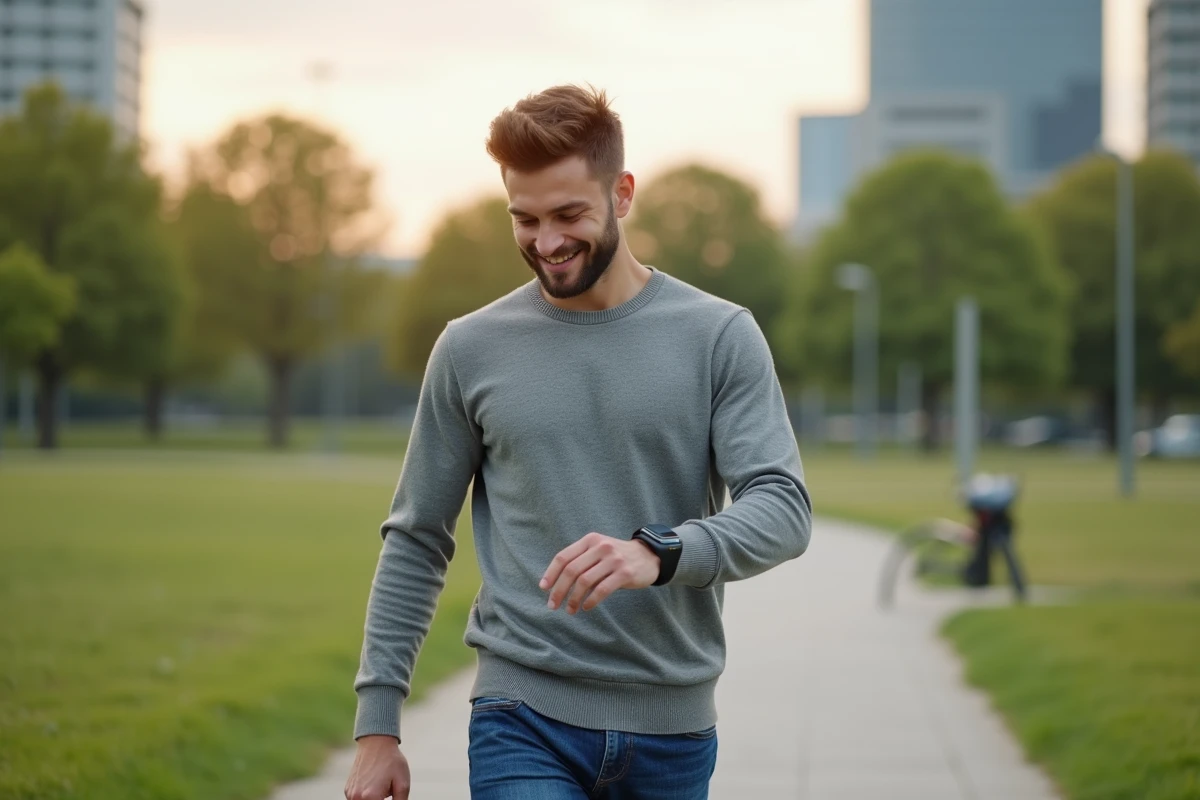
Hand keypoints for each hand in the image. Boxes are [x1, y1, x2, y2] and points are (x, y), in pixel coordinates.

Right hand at [345, 735, 408, 799]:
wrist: (376, 742)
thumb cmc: (392, 762)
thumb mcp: (403, 783)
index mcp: (371, 798)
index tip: (390, 796)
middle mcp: (356, 798)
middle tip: (385, 792)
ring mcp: (350, 794)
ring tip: (381, 788)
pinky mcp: (347, 790)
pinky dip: (365, 798)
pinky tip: (374, 785)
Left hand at [540, 532, 660, 613]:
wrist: (649, 556)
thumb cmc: (617, 557)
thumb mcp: (599, 551)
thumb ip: (581, 561)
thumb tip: (556, 584)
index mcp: (590, 540)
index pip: (563, 556)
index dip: (551, 573)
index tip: (543, 588)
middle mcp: (601, 547)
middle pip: (571, 571)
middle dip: (559, 590)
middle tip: (553, 605)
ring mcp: (614, 560)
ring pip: (585, 581)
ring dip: (573, 599)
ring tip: (570, 610)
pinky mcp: (625, 573)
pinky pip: (602, 590)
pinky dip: (590, 601)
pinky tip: (586, 607)